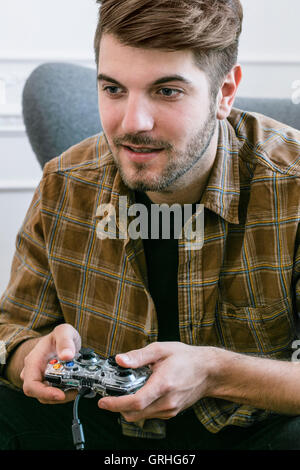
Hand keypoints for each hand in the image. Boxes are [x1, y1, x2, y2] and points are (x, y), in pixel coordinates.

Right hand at [20, 324, 80, 403]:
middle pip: (39, 393)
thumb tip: (67, 356)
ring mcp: (42, 378)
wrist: (63, 338)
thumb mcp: (64, 331)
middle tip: (74, 390)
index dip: (44, 392)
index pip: (31, 384)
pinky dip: (66, 392)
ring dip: (64, 394)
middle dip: (57, 396)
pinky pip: (56, 392)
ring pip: (48, 396)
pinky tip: (76, 386)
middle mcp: (35, 372)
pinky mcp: (51, 383)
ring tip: (78, 387)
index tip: (60, 395)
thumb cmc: (60, 335)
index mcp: (33, 361)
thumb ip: (65, 341)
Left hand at [98, 342, 217, 421]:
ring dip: (129, 407)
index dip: (116, 404)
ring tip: (129, 390)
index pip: (136, 402)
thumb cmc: (187, 358)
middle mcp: (167, 401)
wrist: (209, 371)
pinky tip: (143, 392)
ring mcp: (170, 409)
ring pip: (141, 416)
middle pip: (135, 414)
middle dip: (118, 407)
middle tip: (110, 396)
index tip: (103, 402)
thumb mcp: (161, 350)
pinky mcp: (172, 412)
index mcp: (163, 384)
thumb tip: (120, 360)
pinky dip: (141, 407)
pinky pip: (150, 414)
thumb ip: (139, 356)